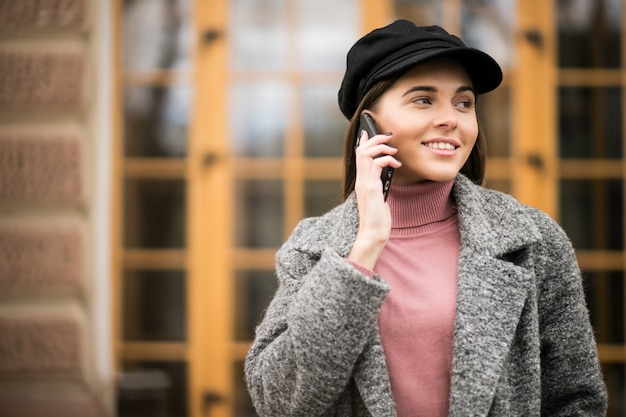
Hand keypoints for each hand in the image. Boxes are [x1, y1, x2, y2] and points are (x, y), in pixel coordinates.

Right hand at [348, 130, 401, 269]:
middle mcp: (360, 180)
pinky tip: (396, 164)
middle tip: (388, 136)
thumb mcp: (378, 197)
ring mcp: (364, 183)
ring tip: (393, 149)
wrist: (372, 233)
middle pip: (361, 150)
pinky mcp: (372, 188)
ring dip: (381, 147)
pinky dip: (387, 160)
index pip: (358, 156)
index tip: (368, 131)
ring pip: (366, 154)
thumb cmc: (377, 218)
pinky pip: (376, 165)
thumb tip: (387, 173)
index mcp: (361, 181)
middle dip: (374, 139)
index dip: (362, 141)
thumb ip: (379, 184)